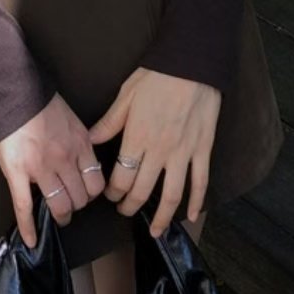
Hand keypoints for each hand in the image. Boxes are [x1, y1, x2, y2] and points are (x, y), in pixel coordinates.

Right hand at [0, 93, 105, 248]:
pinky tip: (31, 241)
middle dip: (77, 205)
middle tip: (71, 204)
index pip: (96, 183)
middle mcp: (64, 159)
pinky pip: (24, 207)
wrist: (13, 91)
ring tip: (58, 215)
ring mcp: (40, 168)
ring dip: (61, 215)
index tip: (86, 192)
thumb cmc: (41, 101)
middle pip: (80, 198)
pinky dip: (28, 227)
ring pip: (59, 205)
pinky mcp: (17, 173)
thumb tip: (86, 160)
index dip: (92, 192)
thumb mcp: (72, 118)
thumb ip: (81, 141)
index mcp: (80, 144)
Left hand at [87, 67, 220, 237]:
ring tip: (155, 230)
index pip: (122, 178)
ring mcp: (184, 153)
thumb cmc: (156, 76)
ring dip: (162, 216)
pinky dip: (196, 202)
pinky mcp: (203, 149)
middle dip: (130, 206)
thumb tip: (90, 141)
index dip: (113, 192)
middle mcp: (160, 151)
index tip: (109, 195)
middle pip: (142, 190)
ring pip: (172, 194)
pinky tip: (190, 217)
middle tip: (124, 211)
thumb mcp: (126, 95)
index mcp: (138, 138)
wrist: (192, 63)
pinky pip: (200, 181)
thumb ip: (109, 123)